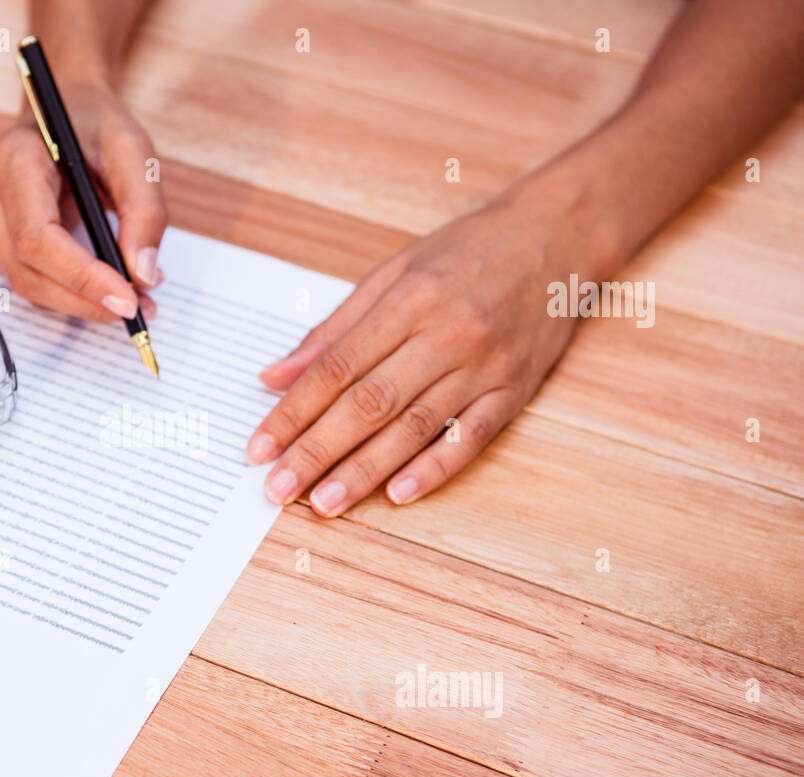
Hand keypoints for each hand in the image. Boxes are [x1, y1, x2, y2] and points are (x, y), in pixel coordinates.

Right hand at [0, 84, 165, 321]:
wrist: (66, 109)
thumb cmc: (97, 126)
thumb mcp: (134, 152)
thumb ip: (144, 211)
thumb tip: (142, 274)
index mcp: (15, 158)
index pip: (36, 237)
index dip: (80, 277)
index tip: (127, 300)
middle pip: (27, 270)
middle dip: (85, 299)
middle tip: (141, 309)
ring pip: (26, 283)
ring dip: (80, 303)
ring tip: (134, 298)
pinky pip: (30, 279)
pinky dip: (70, 293)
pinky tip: (106, 288)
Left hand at [245, 188, 582, 514]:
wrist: (558, 234)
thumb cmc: (468, 251)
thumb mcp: (393, 272)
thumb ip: (333, 329)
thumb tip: (275, 376)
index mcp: (409, 300)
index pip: (337, 368)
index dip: (293, 411)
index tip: (260, 446)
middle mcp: (447, 334)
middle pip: (370, 403)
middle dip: (317, 449)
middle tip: (278, 487)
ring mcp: (485, 365)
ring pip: (416, 426)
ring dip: (365, 470)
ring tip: (324, 502)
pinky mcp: (516, 389)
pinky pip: (472, 437)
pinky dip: (434, 468)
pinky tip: (398, 494)